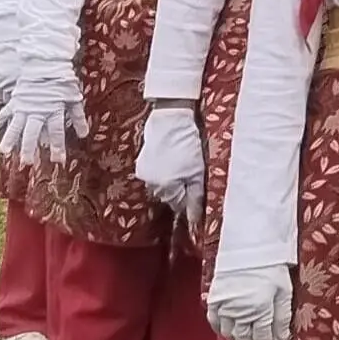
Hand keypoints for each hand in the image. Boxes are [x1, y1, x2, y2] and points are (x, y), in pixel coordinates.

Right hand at [0, 72, 80, 168]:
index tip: (58, 161)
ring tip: (4, 152)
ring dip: (10, 139)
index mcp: (53, 111)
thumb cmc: (61, 81)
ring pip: (16, 125)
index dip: (57, 146)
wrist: (44, 64)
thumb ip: (77, 117)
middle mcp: (37, 111)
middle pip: (33, 132)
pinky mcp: (15, 101)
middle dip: (30, 147)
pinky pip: (5, 111)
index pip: (56, 132)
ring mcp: (24, 106)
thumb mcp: (73, 98)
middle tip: (27, 162)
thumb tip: (83, 135)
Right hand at [135, 105, 205, 220]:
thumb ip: (195, 198)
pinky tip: (172, 159)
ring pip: (161, 186)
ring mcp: (144, 173)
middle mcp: (151, 184)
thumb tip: (195, 221)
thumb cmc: (188, 145)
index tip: (196, 189)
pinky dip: (163, 171)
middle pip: (169, 197)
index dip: (190, 199)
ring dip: (171, 181)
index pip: (179, 206)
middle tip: (191, 173)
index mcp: (165, 188)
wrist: (171, 118)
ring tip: (181, 164)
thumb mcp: (197, 173)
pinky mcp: (141, 162)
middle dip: (180, 190)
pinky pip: (154, 175)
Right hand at [207, 266, 293, 339]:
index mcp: (260, 311)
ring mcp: (225, 307)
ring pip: (230, 334)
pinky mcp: (214, 299)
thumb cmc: (271, 266)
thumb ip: (282, 319)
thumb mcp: (284, 292)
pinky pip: (215, 322)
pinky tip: (229, 333)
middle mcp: (240, 313)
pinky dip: (222, 331)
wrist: (248, 245)